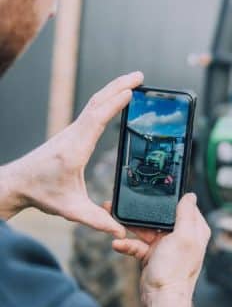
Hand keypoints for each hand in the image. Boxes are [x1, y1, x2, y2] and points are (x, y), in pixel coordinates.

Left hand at [0, 72, 142, 235]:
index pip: (96, 120)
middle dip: (119, 86)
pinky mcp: (72, 134)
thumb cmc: (41, 194)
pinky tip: (115, 98)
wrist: (15, 184)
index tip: (131, 92)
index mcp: (74, 150)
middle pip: (97, 103)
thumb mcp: (70, 209)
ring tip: (134, 81)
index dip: (114, 105)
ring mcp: (71, 132)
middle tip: (140, 75)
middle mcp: (73, 136)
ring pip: (94, 103)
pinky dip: (107, 99)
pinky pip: (92, 111)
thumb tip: (119, 231)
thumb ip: (96, 220)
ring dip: (113, 89)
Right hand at [111, 193, 210, 300]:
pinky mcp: (152, 256)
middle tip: (123, 205)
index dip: (168, 199)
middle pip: (160, 218)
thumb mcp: (183, 237)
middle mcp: (181, 236)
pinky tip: (117, 244)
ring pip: (145, 230)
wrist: (162, 299)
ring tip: (113, 220)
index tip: (153, 190)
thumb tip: (190, 195)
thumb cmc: (176, 269)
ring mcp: (166, 246)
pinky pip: (137, 245)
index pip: (183, 207)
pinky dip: (127, 244)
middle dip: (141, 213)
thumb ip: (186, 215)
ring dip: (129, 227)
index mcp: (194, 230)